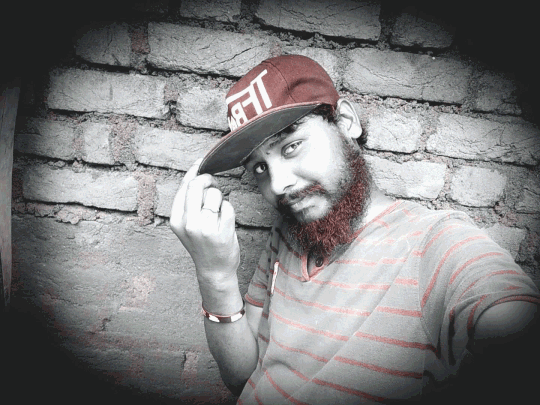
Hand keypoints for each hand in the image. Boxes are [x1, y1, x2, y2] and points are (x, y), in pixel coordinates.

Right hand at [170, 159, 239, 280]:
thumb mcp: (188, 224)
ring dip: (220, 198)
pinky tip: (225, 222)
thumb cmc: (203, 243)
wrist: (213, 270)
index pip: (184, 186)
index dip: (194, 171)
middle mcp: (188, 223)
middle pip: (198, 185)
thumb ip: (189, 202)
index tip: (201, 163)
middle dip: (209, 179)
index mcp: (176, 219)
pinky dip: (229, 210)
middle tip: (214, 184)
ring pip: (214, 194)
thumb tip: (198, 173)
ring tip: (217, 212)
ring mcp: (205, 228)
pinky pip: (228, 206)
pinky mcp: (222, 232)